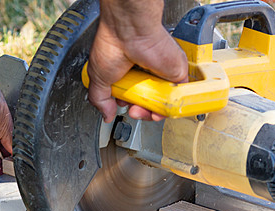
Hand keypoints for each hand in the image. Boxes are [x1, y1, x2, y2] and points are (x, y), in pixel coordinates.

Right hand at [87, 0, 188, 122]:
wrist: (130, 32)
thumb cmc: (113, 44)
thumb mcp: (98, 77)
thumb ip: (100, 99)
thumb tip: (106, 114)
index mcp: (128, 71)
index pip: (133, 96)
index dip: (128, 105)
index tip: (122, 106)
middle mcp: (145, 72)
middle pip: (148, 101)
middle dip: (140, 111)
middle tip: (133, 110)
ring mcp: (161, 74)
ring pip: (162, 102)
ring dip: (152, 112)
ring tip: (142, 108)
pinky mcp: (175, 74)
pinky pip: (177, 97)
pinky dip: (169, 107)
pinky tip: (158, 108)